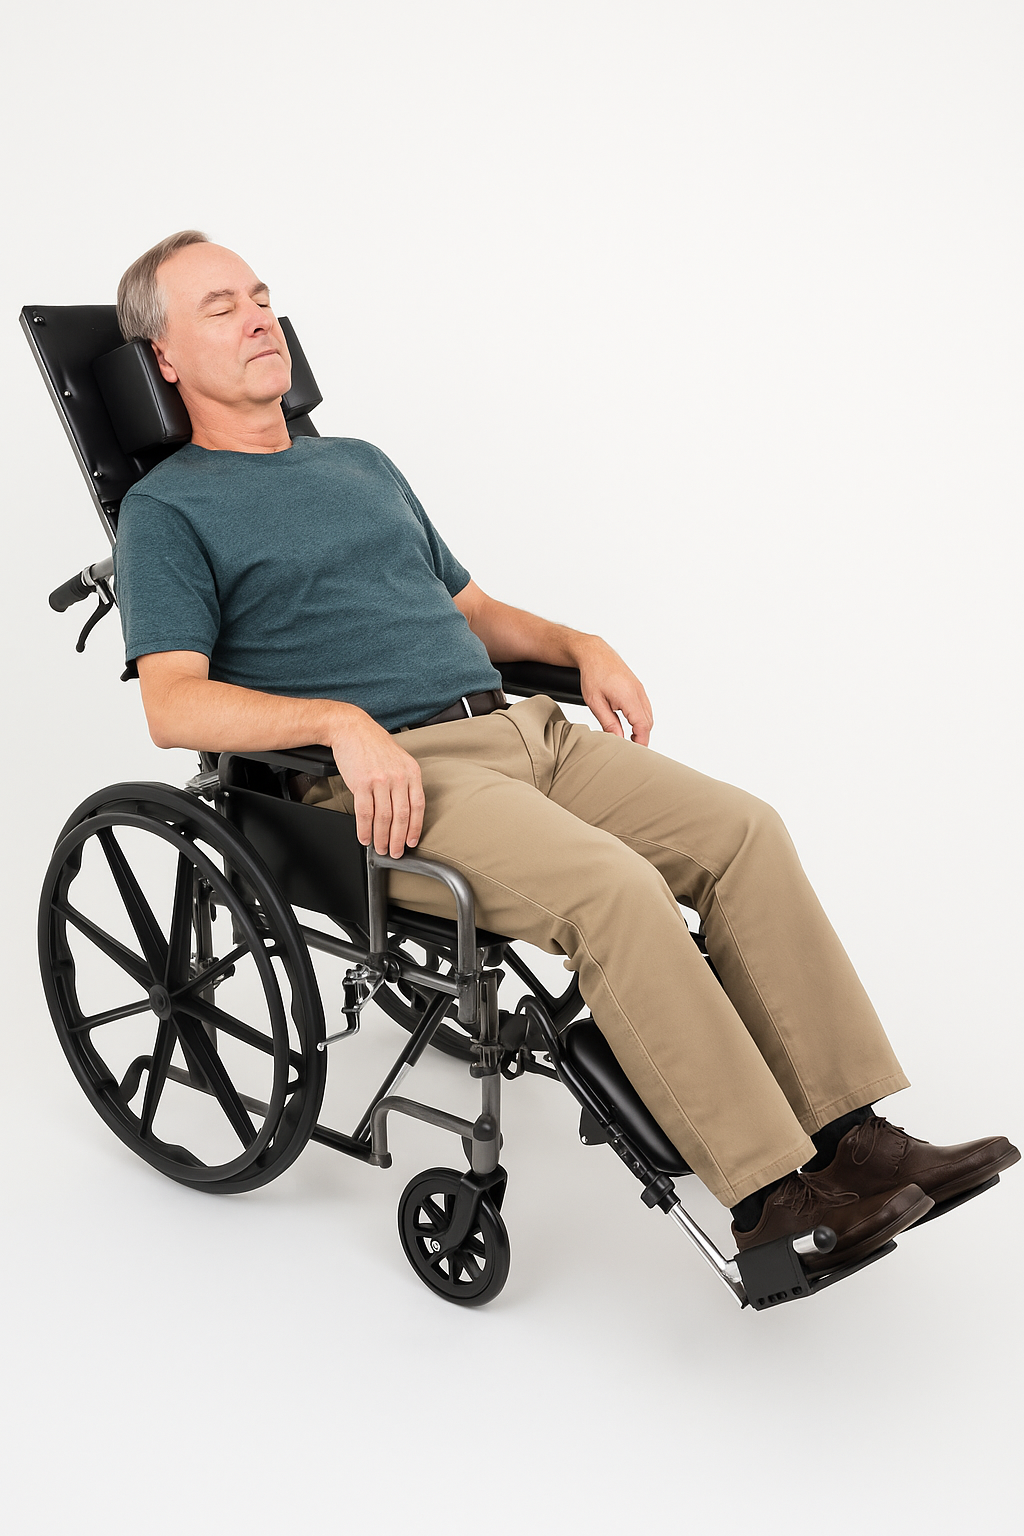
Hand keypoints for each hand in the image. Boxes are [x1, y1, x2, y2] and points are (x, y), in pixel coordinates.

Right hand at [328, 708, 425, 856]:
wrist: (351, 728)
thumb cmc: (374, 744)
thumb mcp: (399, 759)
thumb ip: (404, 782)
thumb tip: (405, 810)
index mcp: (412, 772)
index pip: (418, 807)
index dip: (415, 828)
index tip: (412, 841)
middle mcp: (399, 777)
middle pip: (402, 816)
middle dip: (398, 839)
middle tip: (395, 852)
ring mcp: (380, 780)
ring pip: (384, 818)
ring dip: (381, 838)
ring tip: (380, 848)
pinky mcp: (362, 783)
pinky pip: (365, 813)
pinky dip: (365, 829)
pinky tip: (365, 837)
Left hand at [576, 637, 653, 744]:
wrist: (594, 653)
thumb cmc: (592, 674)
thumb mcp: (595, 702)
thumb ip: (608, 722)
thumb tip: (618, 739)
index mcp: (628, 696)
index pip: (642, 726)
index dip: (641, 741)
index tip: (635, 751)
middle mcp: (638, 692)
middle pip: (648, 722)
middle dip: (642, 737)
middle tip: (631, 748)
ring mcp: (639, 689)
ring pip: (648, 715)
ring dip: (642, 728)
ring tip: (630, 739)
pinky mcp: (637, 688)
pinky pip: (645, 707)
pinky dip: (641, 718)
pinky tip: (631, 724)